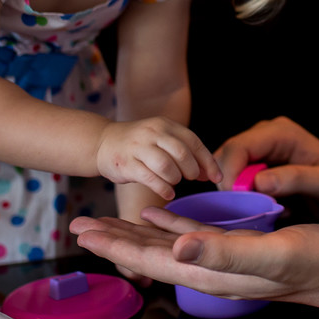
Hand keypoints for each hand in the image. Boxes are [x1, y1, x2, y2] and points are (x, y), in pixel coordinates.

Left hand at [70, 207, 318, 303]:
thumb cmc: (311, 262)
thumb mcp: (267, 254)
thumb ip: (221, 251)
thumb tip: (176, 248)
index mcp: (209, 272)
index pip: (150, 259)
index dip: (114, 246)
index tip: (83, 232)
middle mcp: (207, 268)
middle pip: (148, 254)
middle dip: (112, 240)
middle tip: (79, 224)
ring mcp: (219, 258)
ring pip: (163, 245)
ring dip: (132, 233)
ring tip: (105, 222)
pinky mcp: (232, 246)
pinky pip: (189, 235)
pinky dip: (166, 224)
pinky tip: (157, 213)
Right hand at [96, 117, 221, 198]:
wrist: (102, 142)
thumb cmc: (139, 146)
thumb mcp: (162, 139)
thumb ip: (184, 152)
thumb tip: (210, 173)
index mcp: (165, 125)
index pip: (193, 142)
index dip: (207, 161)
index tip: (216, 177)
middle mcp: (152, 133)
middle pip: (182, 153)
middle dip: (192, 170)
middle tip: (191, 179)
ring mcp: (138, 147)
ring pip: (166, 165)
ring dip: (176, 178)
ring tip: (174, 182)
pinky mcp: (126, 163)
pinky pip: (150, 178)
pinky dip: (163, 188)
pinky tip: (168, 193)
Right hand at [214, 117, 318, 216]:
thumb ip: (296, 180)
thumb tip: (259, 183)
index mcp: (281, 133)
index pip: (239, 148)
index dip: (230, 175)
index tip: (236, 203)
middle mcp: (265, 136)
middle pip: (226, 156)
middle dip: (229, 185)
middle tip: (244, 212)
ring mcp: (259, 150)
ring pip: (227, 169)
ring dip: (234, 193)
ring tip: (255, 210)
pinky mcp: (256, 165)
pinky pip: (236, 180)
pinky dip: (241, 197)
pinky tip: (260, 208)